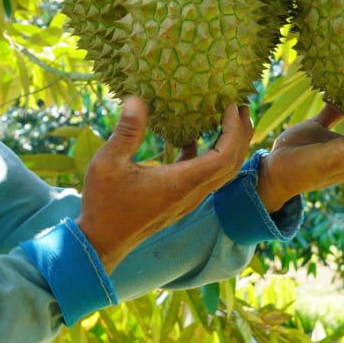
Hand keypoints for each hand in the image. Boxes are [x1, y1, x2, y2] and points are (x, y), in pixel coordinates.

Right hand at [77, 97, 252, 270]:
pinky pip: (203, 176)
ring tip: (227, 118)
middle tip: (242, 106)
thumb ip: (127, 131)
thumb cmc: (104, 204)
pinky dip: (207, 155)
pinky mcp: (178, 200)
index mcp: (181, 183)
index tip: (232, 106)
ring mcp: (187, 199)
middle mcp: (191, 193)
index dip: (233, 130)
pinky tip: (192, 138)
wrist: (101, 242)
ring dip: (229, 145)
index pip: (224, 157)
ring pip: (221, 171)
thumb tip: (137, 99)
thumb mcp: (108, 162)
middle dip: (241, 134)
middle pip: (232, 164)